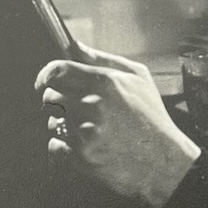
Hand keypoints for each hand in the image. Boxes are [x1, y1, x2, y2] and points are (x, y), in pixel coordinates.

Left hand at [35, 44, 200, 207]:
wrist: (164, 161)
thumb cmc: (152, 117)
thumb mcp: (138, 77)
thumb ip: (102, 58)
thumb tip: (73, 46)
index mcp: (104, 83)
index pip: (56, 72)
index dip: (45, 76)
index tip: (44, 83)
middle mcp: (92, 106)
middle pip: (50, 97)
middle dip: (57, 101)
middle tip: (73, 109)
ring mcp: (85, 133)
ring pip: (52, 122)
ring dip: (61, 125)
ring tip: (84, 129)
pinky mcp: (82, 158)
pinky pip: (54, 146)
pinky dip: (62, 146)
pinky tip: (81, 146)